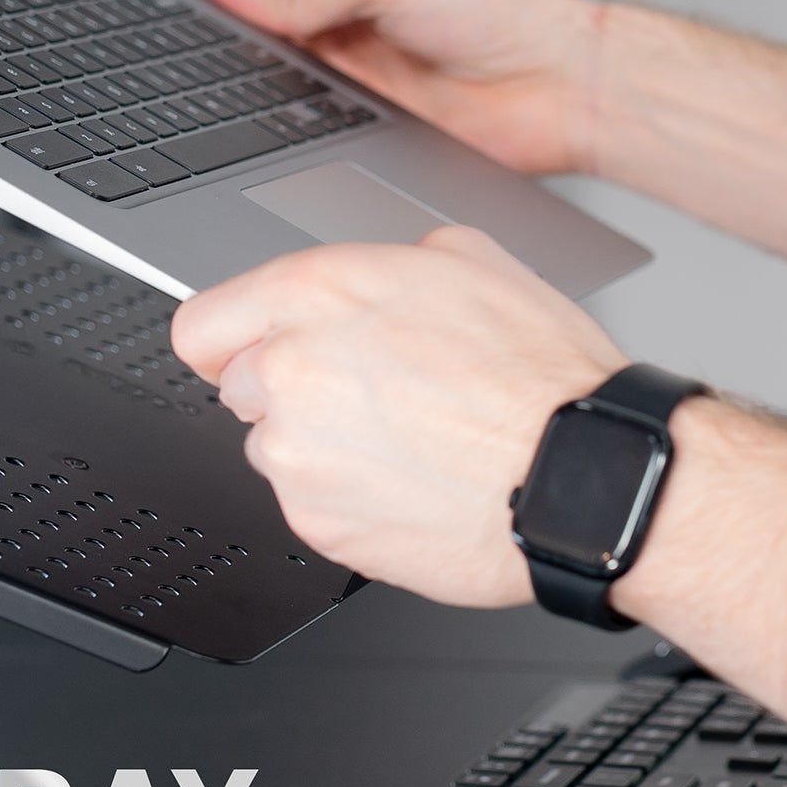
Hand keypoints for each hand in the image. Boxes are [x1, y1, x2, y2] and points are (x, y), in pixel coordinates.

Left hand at [170, 225, 626, 606]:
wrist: (585, 479)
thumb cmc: (542, 377)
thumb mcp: (471, 262)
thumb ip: (386, 264)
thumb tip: (373, 275)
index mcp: (313, 295)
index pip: (201, 323)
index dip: (227, 339)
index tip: (241, 351)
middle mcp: (288, 370)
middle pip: (239, 386)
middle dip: (288, 389)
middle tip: (366, 394)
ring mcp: (296, 454)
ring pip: (276, 449)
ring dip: (320, 447)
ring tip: (406, 441)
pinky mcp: (317, 524)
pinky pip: (310, 506)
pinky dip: (348, 500)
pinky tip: (412, 481)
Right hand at [190, 0, 601, 175]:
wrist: (553, 89)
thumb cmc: (495, 12)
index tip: (175, 4)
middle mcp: (338, 11)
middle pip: (251, 23)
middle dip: (218, 35)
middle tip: (186, 53)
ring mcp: (345, 67)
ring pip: (268, 74)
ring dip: (247, 79)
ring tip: (219, 86)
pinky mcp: (355, 115)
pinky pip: (296, 118)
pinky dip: (273, 120)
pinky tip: (262, 120)